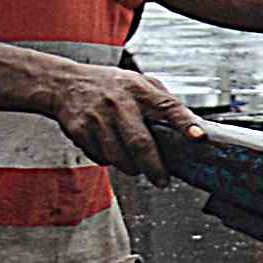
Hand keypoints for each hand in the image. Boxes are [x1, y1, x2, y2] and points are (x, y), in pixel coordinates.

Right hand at [46, 64, 202, 174]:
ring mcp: (97, 117)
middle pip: (140, 142)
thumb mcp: (140, 82)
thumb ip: (163, 100)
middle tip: (162, 180)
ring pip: (119, 156)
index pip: (167, 106)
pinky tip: (113, 152)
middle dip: (154, 167)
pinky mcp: (80, 130)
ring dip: (132, 168)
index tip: (198, 136)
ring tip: (138, 167)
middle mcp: (119, 103)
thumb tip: (192, 125)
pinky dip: (110, 161)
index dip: (185, 122)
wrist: (64, 83)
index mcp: (139, 90)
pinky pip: (101, 156)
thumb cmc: (111, 85)